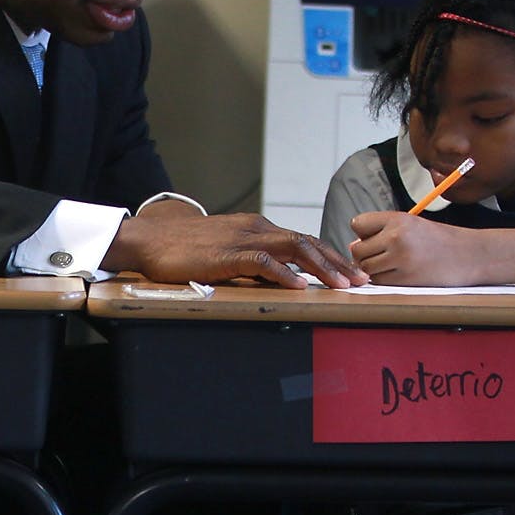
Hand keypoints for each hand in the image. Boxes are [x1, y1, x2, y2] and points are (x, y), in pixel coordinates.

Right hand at [104, 210, 366, 287]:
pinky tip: (300, 286)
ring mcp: (243, 239)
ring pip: (293, 248)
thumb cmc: (184, 249)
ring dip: (321, 267)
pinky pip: (262, 261)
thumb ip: (251, 260)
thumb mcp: (226, 249)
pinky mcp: (227, 254)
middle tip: (363, 282)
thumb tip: (277, 279)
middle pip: (307, 242)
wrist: (151, 238)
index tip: (353, 274)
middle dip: (338, 263)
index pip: (304, 240)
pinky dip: (284, 273)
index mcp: (258, 228)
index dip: (331, 257)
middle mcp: (256, 228)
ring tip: (342, 285)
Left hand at [348, 212, 483, 285]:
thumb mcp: (413, 225)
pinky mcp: (405, 279)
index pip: (358, 224)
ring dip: (374, 269)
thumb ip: (381, 231)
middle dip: (366, 255)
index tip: (376, 238)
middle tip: (385, 255)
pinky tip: (401, 274)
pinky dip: (385, 280)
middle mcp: (397, 236)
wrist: (471, 256)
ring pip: (365, 268)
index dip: (363, 234)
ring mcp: (400, 259)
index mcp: (398, 219)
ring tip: (394, 264)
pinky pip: (379, 281)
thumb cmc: (441, 240)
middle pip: (357, 250)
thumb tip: (351, 246)